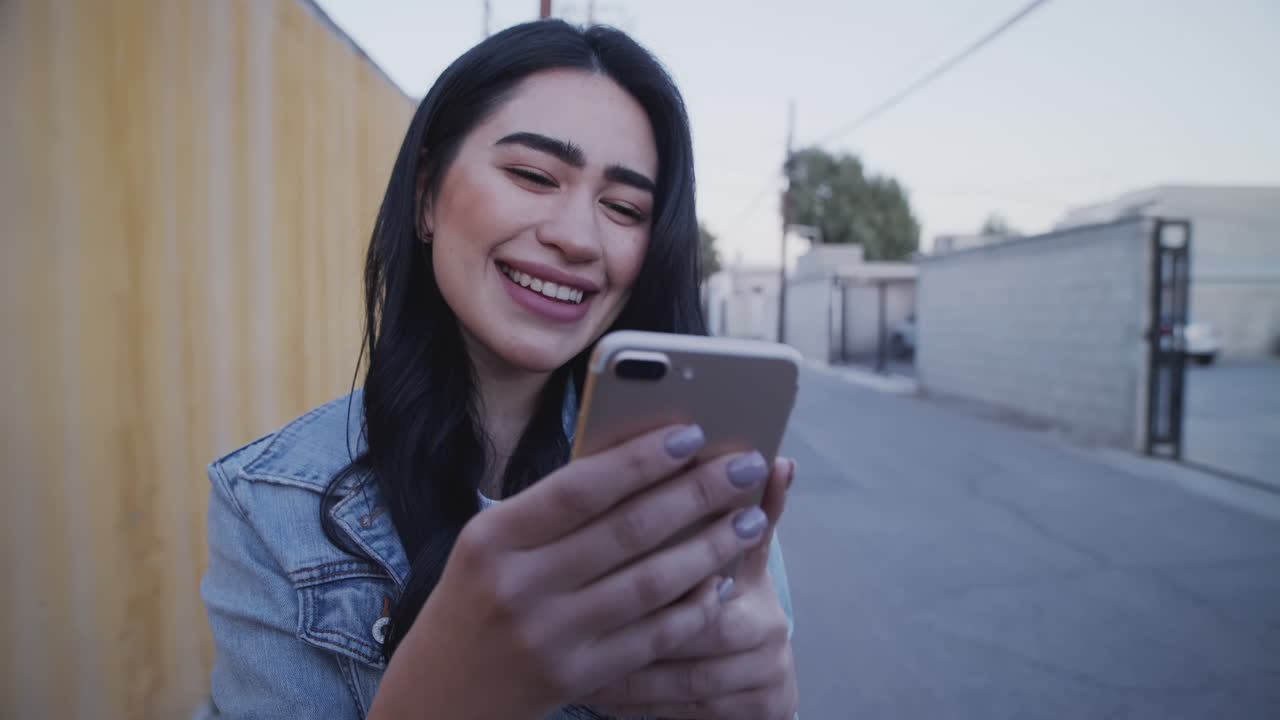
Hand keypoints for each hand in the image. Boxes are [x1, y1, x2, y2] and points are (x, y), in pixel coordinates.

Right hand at [368, 424, 774, 719]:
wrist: (438, 697)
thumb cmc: (475, 601)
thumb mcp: (491, 545)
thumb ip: (554, 510)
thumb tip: (644, 463)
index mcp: (493, 537)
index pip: (580, 487)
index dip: (642, 459)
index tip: (693, 435)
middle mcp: (519, 586)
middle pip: (627, 530)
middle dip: (697, 493)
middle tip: (744, 466)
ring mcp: (549, 637)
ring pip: (650, 583)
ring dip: (710, 547)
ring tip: (749, 519)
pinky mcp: (577, 678)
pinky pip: (651, 636)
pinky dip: (693, 608)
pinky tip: (721, 582)